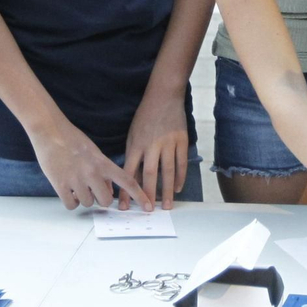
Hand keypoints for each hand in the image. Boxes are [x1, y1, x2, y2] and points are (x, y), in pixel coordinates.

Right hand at [33, 128, 151, 211]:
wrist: (50, 131)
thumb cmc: (72, 139)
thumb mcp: (94, 152)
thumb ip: (104, 170)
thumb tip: (110, 190)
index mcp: (103, 163)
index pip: (127, 181)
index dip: (140, 195)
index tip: (148, 207)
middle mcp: (92, 173)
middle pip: (106, 201)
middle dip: (101, 199)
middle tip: (93, 191)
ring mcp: (76, 180)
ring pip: (87, 204)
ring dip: (83, 199)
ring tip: (77, 185)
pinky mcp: (60, 185)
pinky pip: (71, 205)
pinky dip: (71, 201)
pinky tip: (68, 191)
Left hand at [123, 90, 188, 208]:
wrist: (164, 96)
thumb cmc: (145, 117)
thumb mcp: (133, 135)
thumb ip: (133, 156)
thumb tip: (133, 179)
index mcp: (136, 144)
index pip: (129, 172)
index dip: (126, 190)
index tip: (124, 206)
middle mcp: (152, 145)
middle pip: (149, 174)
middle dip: (148, 194)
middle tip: (149, 210)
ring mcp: (169, 142)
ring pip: (168, 171)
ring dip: (167, 190)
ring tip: (167, 205)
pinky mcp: (182, 140)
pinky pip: (182, 162)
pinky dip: (180, 177)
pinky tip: (178, 188)